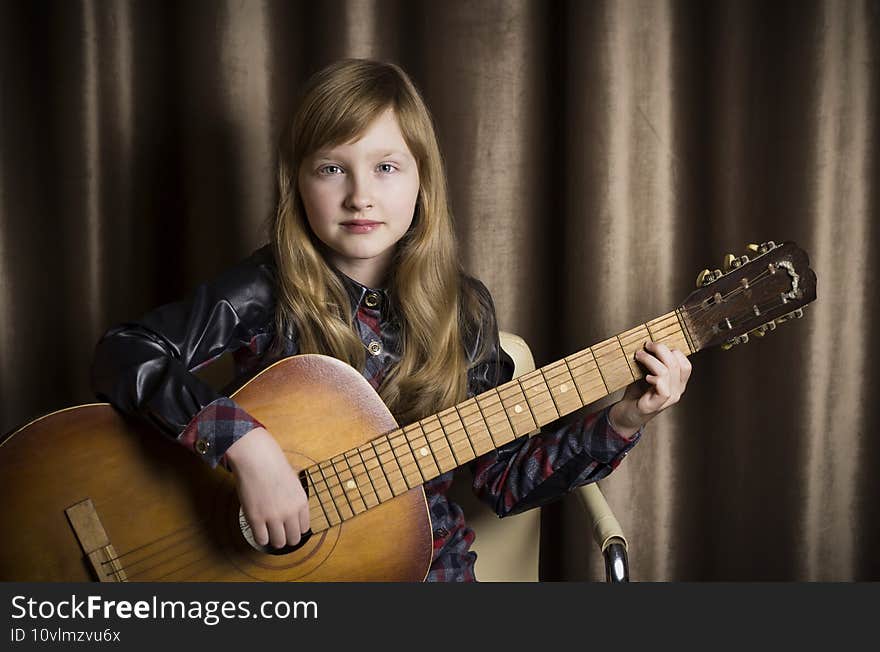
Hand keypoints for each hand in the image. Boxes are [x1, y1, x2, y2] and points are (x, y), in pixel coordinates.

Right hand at [224, 427, 309, 547]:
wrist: (256, 458)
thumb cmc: (273, 465)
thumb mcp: (293, 482)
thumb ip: (294, 499)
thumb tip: (293, 514)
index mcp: (301, 502)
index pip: (304, 528)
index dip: (295, 529)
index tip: (289, 527)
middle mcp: (290, 512)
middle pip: (293, 539)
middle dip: (286, 537)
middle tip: (278, 532)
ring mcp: (273, 517)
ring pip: (278, 543)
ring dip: (273, 539)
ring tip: (268, 531)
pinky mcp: (256, 518)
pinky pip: (261, 539)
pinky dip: (260, 537)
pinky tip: (258, 528)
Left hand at [608, 341, 691, 437]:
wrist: (626, 414)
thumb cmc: (637, 392)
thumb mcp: (648, 373)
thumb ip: (654, 362)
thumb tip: (650, 343)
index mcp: (677, 383)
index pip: (685, 364)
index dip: (672, 351)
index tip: (655, 346)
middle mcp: (677, 391)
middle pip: (676, 364)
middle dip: (660, 350)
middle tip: (646, 345)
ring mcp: (668, 399)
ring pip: (667, 372)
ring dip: (651, 360)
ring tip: (639, 356)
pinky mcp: (655, 405)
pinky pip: (663, 388)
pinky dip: (654, 378)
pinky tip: (645, 377)